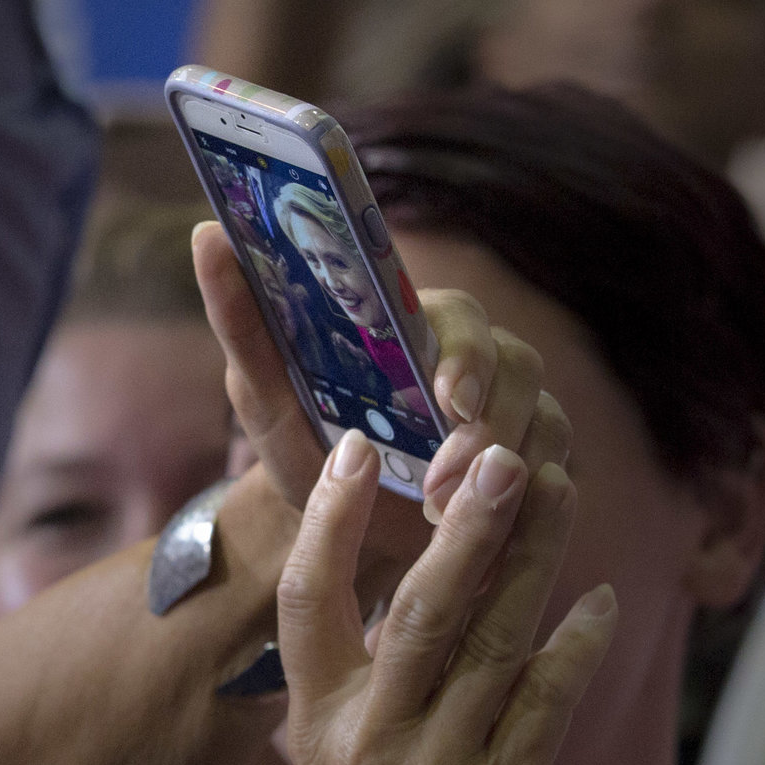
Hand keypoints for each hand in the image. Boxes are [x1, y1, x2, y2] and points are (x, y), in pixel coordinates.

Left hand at [194, 221, 570, 598]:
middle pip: (518, 365)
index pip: (462, 318)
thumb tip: (207, 233)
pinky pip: (557, 472)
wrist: (338, 531)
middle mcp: (478, 359)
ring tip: (443, 507)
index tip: (447, 396)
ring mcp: (517, 410)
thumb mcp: (262, 392)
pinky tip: (489, 526)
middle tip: (451, 462)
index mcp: (421, 326)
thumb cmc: (303, 444)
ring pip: (545, 420)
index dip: (464, 354)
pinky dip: (529, 497)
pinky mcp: (538, 462)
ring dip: (500, 465)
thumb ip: (241, 319)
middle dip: (489, 416)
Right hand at [279, 430, 616, 764]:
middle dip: (464, 523)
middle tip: (501, 453)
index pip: (307, 602)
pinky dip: (575, 646)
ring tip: (561, 492)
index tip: (352, 448)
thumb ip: (356, 699)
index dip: (328, 520)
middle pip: (417, 605)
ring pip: (492, 640)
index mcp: (318, 726)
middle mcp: (369, 739)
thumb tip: (387, 612)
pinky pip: (546, 703)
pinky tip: (600, 604)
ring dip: (534, 560)